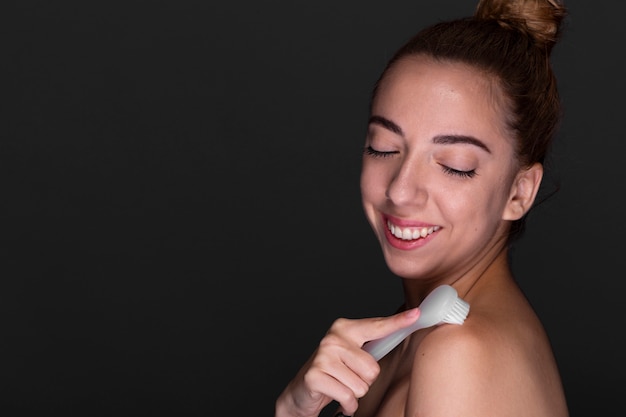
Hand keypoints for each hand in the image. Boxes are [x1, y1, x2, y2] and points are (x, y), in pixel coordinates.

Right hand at [274, 307, 419, 416]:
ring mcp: (323, 356)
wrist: (301, 391)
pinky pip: (348, 396)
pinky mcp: (315, 375)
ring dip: (354, 394)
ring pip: (361, 385)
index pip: (377, 326)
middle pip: (372, 368)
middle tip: (348, 378)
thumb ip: (372, 343)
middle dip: (364, 381)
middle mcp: (333, 338)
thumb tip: (401, 329)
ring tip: (341, 386)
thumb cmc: (332, 371)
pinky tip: (335, 396)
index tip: (417, 314)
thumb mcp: (352, 353)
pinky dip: (346, 404)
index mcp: (345, 328)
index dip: (398, 322)